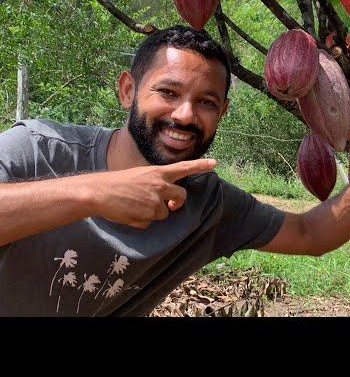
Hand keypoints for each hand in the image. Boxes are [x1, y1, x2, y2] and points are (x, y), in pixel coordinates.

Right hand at [88, 158, 216, 228]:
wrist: (97, 192)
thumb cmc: (115, 184)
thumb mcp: (139, 176)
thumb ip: (154, 184)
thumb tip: (162, 200)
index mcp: (157, 173)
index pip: (183, 168)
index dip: (200, 166)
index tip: (215, 163)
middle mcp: (160, 186)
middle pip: (181, 198)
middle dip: (176, 204)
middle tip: (170, 206)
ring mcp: (154, 202)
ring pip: (162, 214)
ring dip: (151, 213)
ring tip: (133, 206)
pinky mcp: (147, 216)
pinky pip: (148, 223)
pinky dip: (139, 221)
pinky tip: (127, 213)